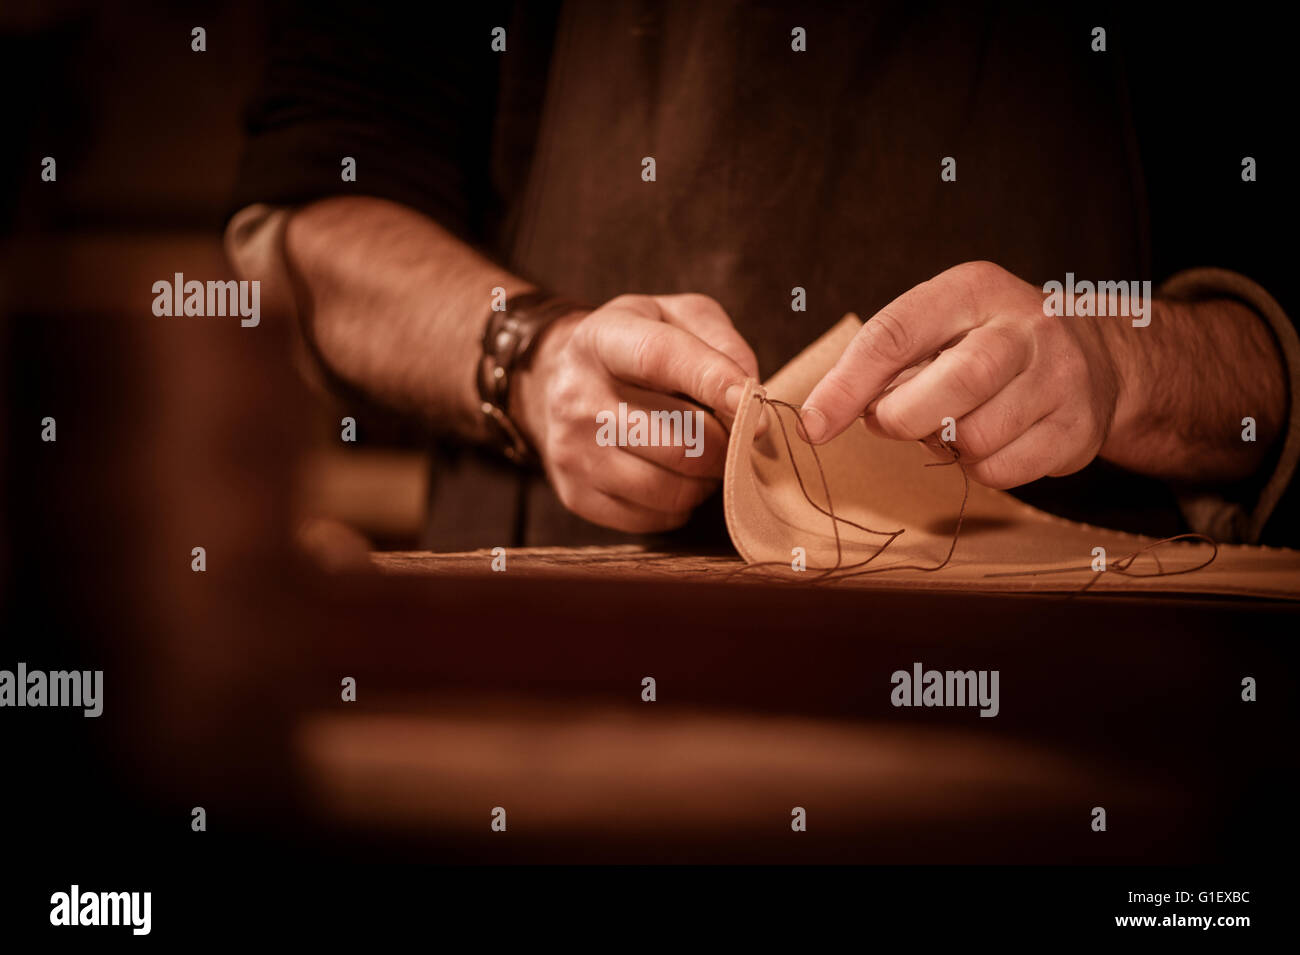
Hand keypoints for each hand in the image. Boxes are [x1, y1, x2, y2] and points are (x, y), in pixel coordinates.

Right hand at [512, 293, 758, 530]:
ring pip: (671, 488)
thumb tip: (747, 400)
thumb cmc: (636, 348)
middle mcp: (577, 396)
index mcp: (603, 339)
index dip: (712, 380)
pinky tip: (676, 477)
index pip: (659, 358)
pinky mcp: (577, 495)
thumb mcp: (676, 317)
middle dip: (725, 442)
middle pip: (679, 439)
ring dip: (707, 479)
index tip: (751, 400)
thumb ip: (720, 342)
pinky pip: (655, 517)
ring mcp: (573, 451)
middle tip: (733, 434)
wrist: (560, 381)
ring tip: (706, 456)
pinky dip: (682, 504)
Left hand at [800, 261, 1122, 488]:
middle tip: (891, 423)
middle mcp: (1025, 326)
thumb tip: (822, 415)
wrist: (1097, 357)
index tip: (813, 425)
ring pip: (976, 437)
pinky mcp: (1076, 428)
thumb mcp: (939, 325)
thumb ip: (884, 361)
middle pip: (954, 383)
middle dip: (904, 418)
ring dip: (945, 445)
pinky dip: (979, 468)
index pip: (897, 334)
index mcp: (973, 290)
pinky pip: (1002, 470)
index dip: (847, 385)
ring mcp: (1060, 376)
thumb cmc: (988, 343)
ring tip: (953, 424)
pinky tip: (988, 442)